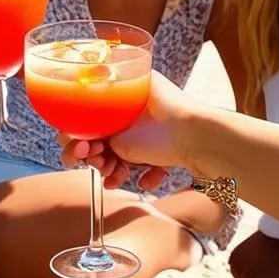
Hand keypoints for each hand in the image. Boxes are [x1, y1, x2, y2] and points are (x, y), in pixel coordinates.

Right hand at [60, 71, 193, 186]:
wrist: (201, 138)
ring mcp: (150, 135)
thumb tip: (76, 136)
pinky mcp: (165, 153)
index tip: (77, 147)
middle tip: (92, 161)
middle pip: (104, 140)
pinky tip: (144, 181)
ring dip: (114, 170)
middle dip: (94, 156)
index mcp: (122, 95)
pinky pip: (147, 167)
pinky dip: (144, 175)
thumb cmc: (163, 117)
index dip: (79, 135)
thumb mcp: (119, 115)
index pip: (91, 118)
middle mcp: (134, 114)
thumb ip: (98, 124)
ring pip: (122, 158)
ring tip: (114, 177)